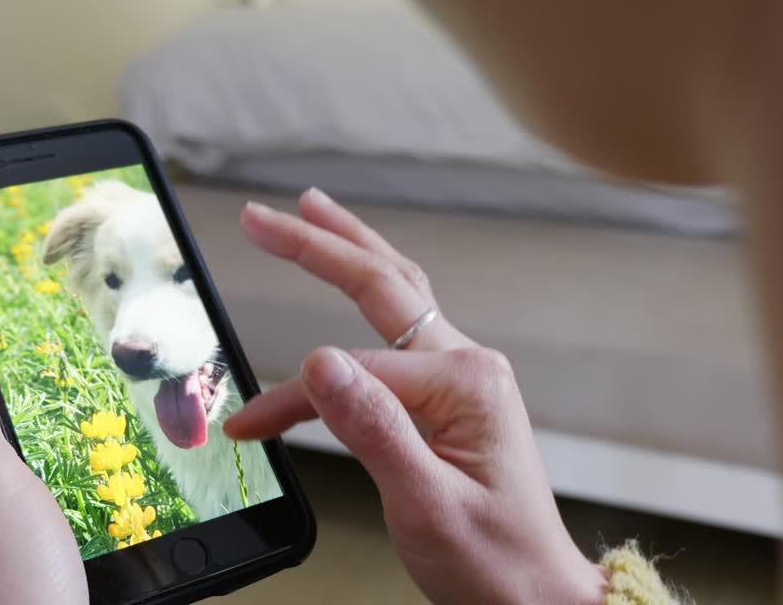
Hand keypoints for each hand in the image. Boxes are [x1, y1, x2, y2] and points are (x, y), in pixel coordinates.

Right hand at [227, 189, 606, 604]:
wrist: (535, 597)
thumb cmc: (494, 561)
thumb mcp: (425, 504)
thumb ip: (373, 429)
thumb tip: (317, 361)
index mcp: (465, 383)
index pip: (352, 371)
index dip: (291, 396)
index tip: (247, 427)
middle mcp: (466, 365)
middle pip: (384, 284)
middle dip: (322, 244)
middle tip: (265, 215)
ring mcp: (461, 378)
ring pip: (396, 299)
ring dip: (349, 255)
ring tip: (308, 216)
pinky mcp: (452, 398)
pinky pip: (397, 339)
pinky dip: (358, 314)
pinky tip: (346, 291)